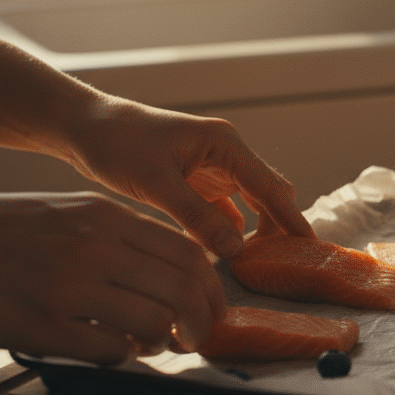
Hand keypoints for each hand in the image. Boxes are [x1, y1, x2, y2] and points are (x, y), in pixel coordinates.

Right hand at [0, 189, 223, 363]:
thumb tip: (167, 271)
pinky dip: (126, 356)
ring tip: (156, 344)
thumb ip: (119, 236)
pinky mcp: (43, 326)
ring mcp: (69, 288)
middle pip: (183, 290)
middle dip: (202, 321)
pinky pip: (111, 350)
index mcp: (106, 218)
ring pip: (154, 322)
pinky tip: (117, 350)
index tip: (212, 307)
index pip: (188, 253)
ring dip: (165, 341)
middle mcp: (94, 248)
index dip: (211, 288)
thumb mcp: (69, 212)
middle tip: (197, 337)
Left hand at [61, 98, 313, 257]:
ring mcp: (212, 168)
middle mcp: (226, 155)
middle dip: (278, 227)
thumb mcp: (157, 184)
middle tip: (283, 265)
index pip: (271, 188)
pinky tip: (222, 254)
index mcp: (225, 146)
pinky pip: (224, 210)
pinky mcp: (196, 181)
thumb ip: (198, 217)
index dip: (292, 220)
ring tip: (257, 265)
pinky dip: (227, 230)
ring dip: (254, 231)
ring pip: (249, 204)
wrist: (83, 128)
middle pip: (269, 195)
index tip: (310, 248)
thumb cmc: (116, 144)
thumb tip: (236, 250)